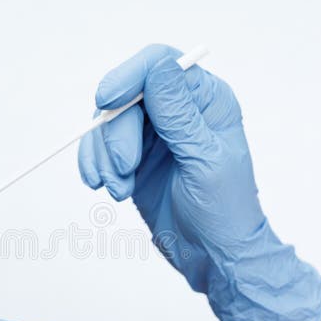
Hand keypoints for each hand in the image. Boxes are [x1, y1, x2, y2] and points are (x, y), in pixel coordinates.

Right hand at [78, 44, 320, 320]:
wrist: (213, 256)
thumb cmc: (225, 210)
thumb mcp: (204, 160)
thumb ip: (178, 115)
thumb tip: (158, 67)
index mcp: (206, 100)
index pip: (160, 64)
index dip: (129, 76)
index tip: (107, 100)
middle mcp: (178, 110)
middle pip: (126, 96)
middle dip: (115, 133)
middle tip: (121, 170)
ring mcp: (153, 134)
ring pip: (108, 123)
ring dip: (104, 156)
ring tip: (117, 189)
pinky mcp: (133, 157)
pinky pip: (101, 147)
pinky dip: (95, 164)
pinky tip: (104, 186)